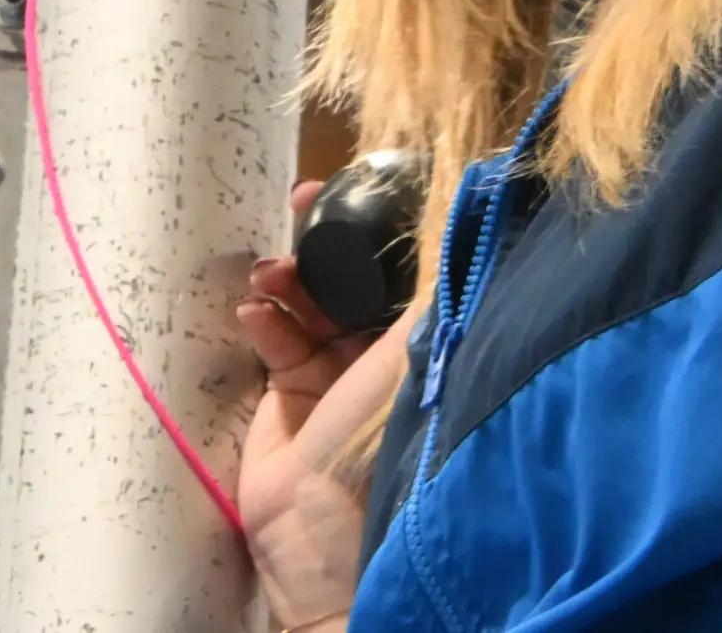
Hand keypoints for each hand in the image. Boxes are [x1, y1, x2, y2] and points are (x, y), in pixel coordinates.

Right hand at [236, 179, 416, 632]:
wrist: (323, 538)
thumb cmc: (386, 438)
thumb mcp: (419, 346)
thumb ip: (437, 278)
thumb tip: (467, 203)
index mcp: (430, 339)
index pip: (410, 265)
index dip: (384, 224)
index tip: (361, 183)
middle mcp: (388, 353)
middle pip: (355, 279)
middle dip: (328, 241)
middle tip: (304, 203)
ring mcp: (338, 376)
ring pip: (311, 303)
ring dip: (289, 279)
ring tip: (269, 269)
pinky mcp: (291, 397)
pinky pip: (277, 342)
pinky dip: (265, 322)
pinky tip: (254, 311)